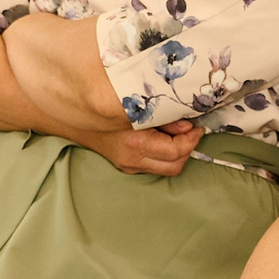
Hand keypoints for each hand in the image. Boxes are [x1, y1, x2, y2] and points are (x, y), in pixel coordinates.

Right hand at [81, 119, 200, 175]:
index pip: (174, 151)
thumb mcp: (138, 109)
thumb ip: (164, 117)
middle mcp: (134, 160)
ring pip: (167, 169)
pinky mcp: (129, 168)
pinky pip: (156, 166)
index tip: (198, 128)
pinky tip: (165, 141)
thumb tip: (188, 125)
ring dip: (179, 155)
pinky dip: (166, 156)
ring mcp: (131, 167)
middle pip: (175, 166)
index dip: (191, 141)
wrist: (81, 121)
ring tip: (180, 136)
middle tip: (192, 133)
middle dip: (188, 150)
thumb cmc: (108, 109)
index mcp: (135, 144)